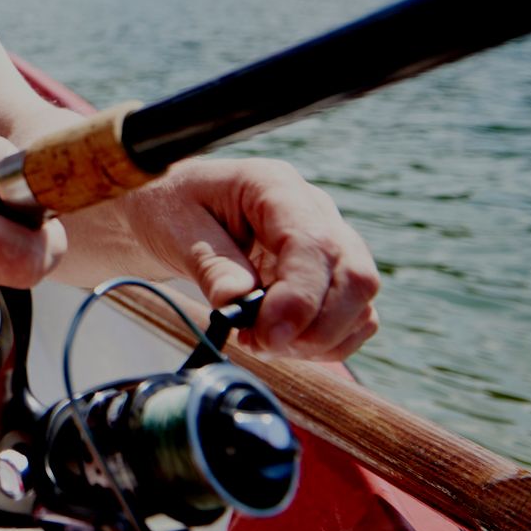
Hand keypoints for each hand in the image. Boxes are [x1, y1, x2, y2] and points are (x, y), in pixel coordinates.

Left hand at [78, 157, 380, 360]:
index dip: (299, 298)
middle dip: (315, 326)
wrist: (170, 210)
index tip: (267, 335)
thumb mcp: (175, 229)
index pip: (314, 244)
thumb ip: (211, 264)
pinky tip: (280, 341)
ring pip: (360, 301)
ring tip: (262, 342)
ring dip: (319, 339)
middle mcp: (313, 210)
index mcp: (274, 186)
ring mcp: (328, 242)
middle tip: (261, 344)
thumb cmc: (170, 209)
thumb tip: (241, 303)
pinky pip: (354, 317)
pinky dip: (325, 342)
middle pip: (355, 276)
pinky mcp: (329, 274)